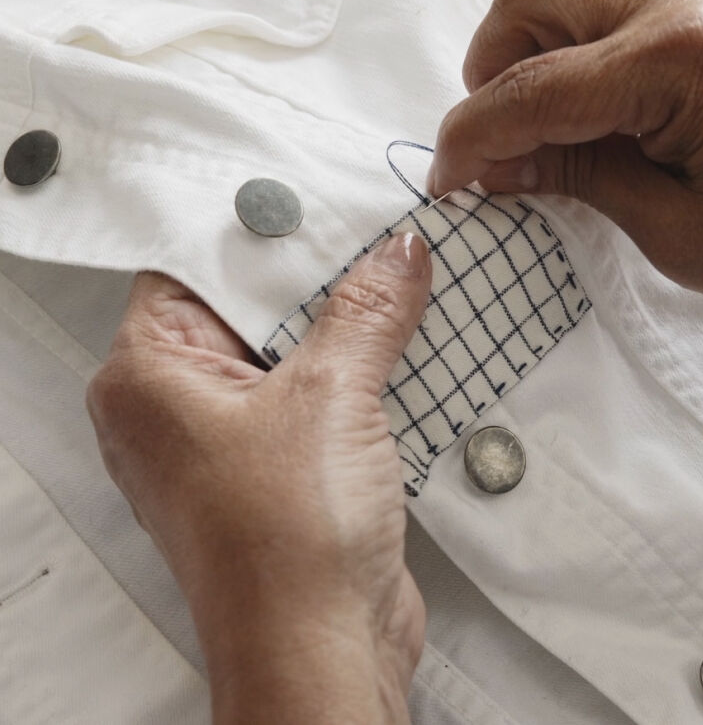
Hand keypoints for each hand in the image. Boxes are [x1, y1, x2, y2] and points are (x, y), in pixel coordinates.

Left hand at [85, 234, 432, 724]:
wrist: (324, 649)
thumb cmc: (284, 543)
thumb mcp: (331, 397)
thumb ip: (367, 312)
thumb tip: (396, 255)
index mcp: (147, 378)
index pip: (195, 268)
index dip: (262, 232)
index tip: (323, 199)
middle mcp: (177, 410)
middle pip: (248, 310)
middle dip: (319, 279)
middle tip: (379, 235)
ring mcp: (230, 446)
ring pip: (291, 357)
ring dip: (349, 329)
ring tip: (406, 281)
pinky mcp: (281, 475)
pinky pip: (318, 401)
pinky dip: (360, 376)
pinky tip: (407, 346)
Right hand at [433, 0, 702, 377]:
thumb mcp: (681, 233)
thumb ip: (579, 182)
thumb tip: (499, 167)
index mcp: (676, 59)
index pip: (531, 90)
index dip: (471, 142)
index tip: (447, 183)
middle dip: (489, 70)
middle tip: (491, 146)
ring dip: (532, 32)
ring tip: (534, 109)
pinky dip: (583, 19)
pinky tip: (590, 84)